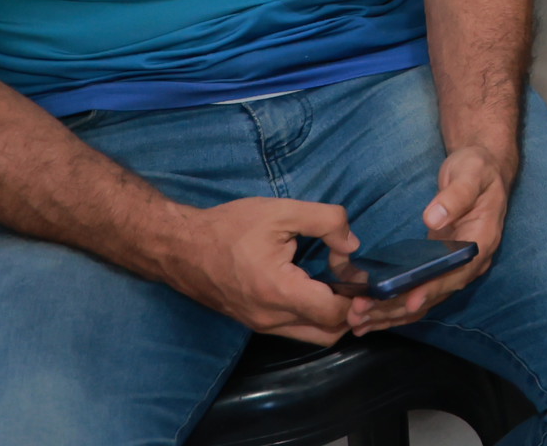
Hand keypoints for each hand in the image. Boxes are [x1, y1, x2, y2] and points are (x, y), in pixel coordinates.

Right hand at [158, 197, 357, 344]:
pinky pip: (296, 329)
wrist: (180, 248)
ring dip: (335, 316)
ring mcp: (262, 325)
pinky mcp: (255, 323)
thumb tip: (353, 244)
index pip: (336, 313)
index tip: (365, 274)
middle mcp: (271, 319)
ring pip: (313, 335)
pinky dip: (315, 316)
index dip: (360, 298)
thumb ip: (326, 221)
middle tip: (358, 281)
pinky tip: (320, 287)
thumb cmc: (229, 227)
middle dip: (353, 312)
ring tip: (341, 282)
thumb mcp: (282, 211)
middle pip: (330, 333)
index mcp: (280, 292)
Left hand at [350, 143, 512, 333]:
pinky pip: (418, 292)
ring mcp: (453, 267)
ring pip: (423, 299)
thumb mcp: (471, 174)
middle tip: (362, 311)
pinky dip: (395, 307)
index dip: (434, 288)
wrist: (483, 169)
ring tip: (356, 320)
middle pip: (435, 294)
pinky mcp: (439, 266)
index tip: (409, 300)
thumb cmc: (477, 169)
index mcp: (481, 242)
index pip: (457, 273)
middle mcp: (469, 263)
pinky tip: (370, 316)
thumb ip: (456, 195)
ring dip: (391, 313)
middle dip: (398, 306)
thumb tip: (434, 218)